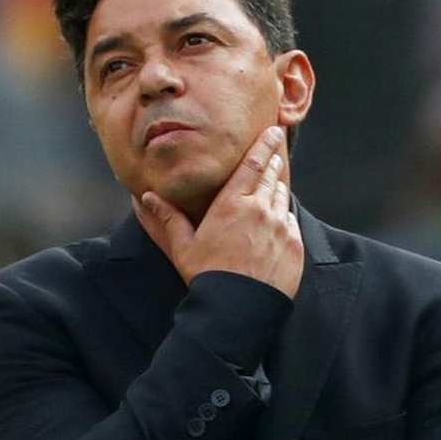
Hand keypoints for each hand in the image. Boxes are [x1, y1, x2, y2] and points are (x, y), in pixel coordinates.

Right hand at [133, 125, 303, 297]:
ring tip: (272, 189)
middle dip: (273, 162)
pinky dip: (285, 219)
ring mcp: (281, 227)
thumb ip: (168, 218)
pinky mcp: (294, 245)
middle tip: (274, 154)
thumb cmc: (207, 276)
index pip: (253, 164)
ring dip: (277, 190)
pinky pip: (291, 223)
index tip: (273, 131)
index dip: (264, 144)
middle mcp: (260, 209)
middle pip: (271, 175)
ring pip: (282, 197)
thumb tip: (146, 198)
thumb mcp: (183, 246)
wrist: (237, 307)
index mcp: (232, 204)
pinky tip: (277, 225)